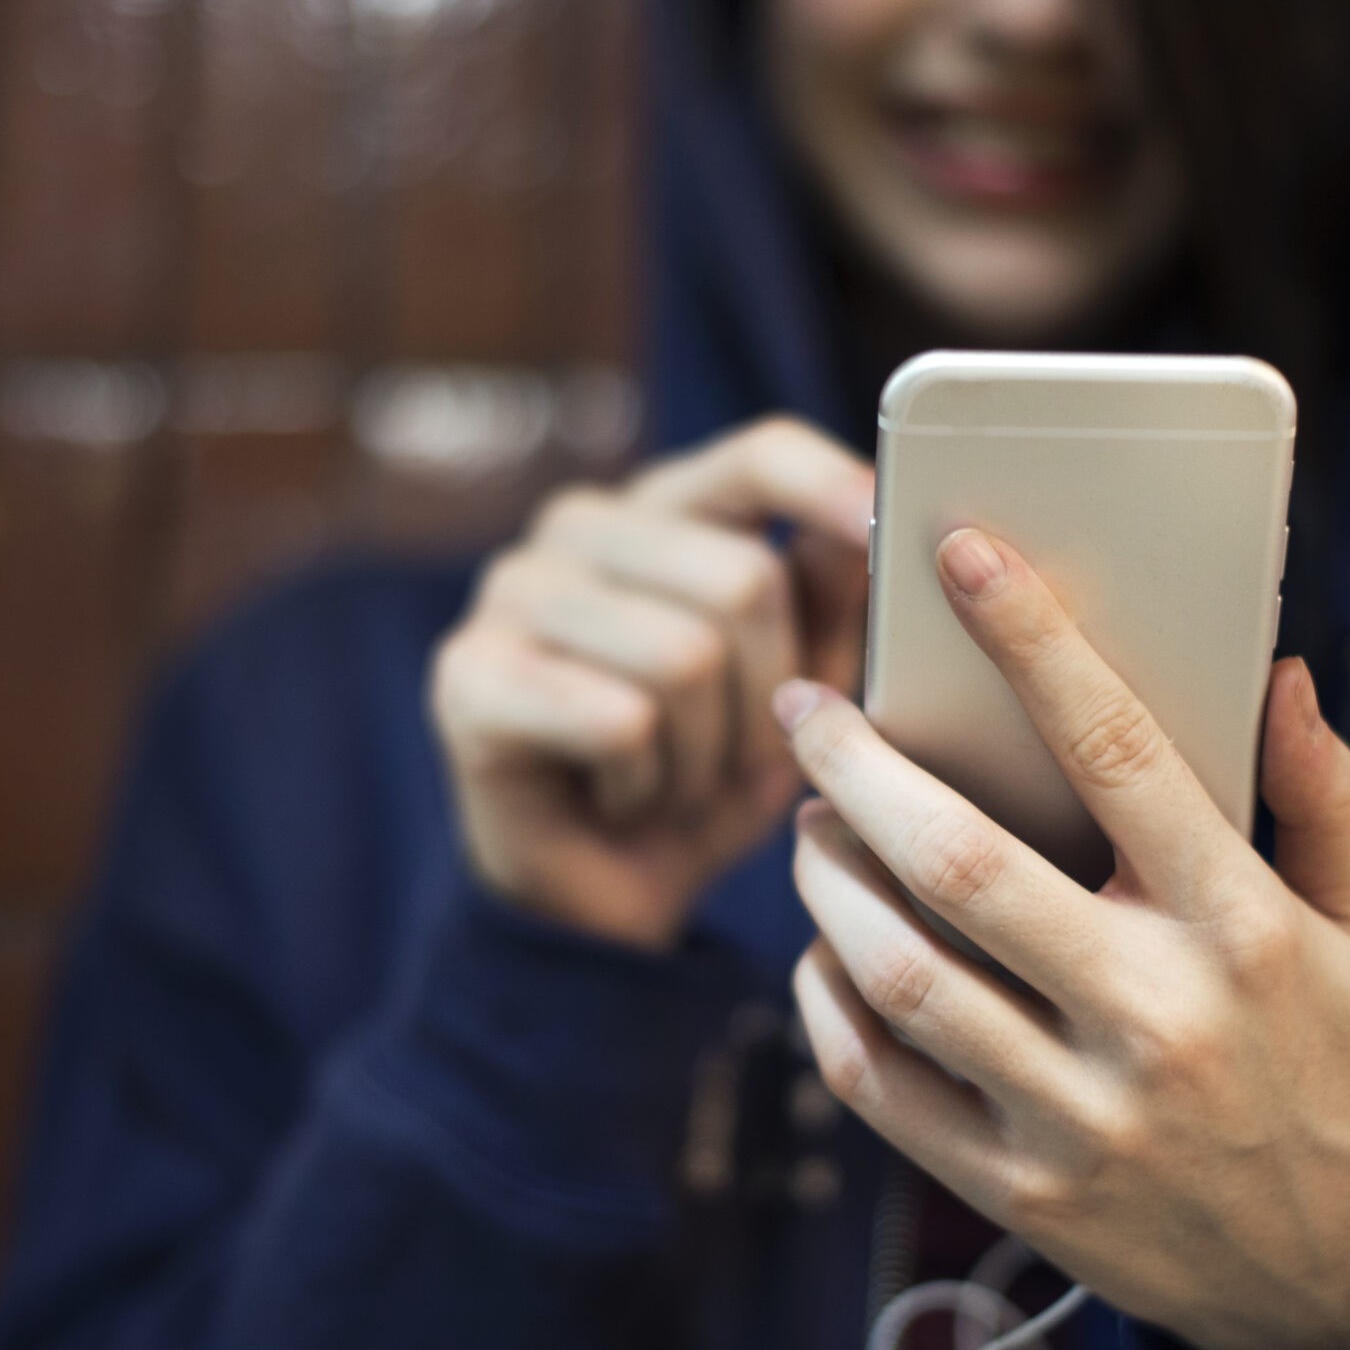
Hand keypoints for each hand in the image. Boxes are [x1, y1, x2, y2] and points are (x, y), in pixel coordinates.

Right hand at [432, 418, 874, 950]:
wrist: (603, 896)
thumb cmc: (707, 773)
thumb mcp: (798, 688)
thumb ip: (830, 600)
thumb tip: (871, 529)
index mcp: (665, 507)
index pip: (757, 454)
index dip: (828, 485)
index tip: (882, 526)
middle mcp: (578, 526)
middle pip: (740, 578)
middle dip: (774, 696)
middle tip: (748, 760)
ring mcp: (510, 591)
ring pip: (683, 656)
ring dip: (709, 753)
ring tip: (683, 783)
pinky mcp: (467, 674)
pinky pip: (617, 721)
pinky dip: (646, 784)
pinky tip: (623, 799)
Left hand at [779, 526, 1349, 1349]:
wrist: (1333, 1283)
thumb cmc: (1338, 1067)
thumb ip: (1325, 797)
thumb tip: (1275, 671)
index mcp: (1243, 928)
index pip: (1121, 752)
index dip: (1033, 641)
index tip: (960, 554)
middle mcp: (1156, 1018)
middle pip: (960, 864)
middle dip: (857, 770)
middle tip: (803, 710)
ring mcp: (1077, 1117)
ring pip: (899, 975)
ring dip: (826, 884)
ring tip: (805, 827)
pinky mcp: (1018, 1193)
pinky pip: (879, 1086)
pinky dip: (827, 1006)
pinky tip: (821, 952)